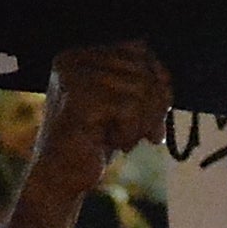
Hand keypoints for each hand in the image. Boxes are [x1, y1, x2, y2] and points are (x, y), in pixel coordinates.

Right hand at [29, 43, 170, 200]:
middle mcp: (74, 59)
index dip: (159, 80)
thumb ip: (143, 86)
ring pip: (140, 88)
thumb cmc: (93, 143)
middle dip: (155, 105)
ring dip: (142, 122)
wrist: (59, 179)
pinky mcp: (77, 99)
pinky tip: (113, 144)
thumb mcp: (123, 108)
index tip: (159, 114)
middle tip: (150, 134)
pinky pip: (129, 106)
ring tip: (125, 141)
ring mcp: (73, 77)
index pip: (138, 49)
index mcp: (81, 55)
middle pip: (142, 68)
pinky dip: (130, 131)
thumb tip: (167, 83)